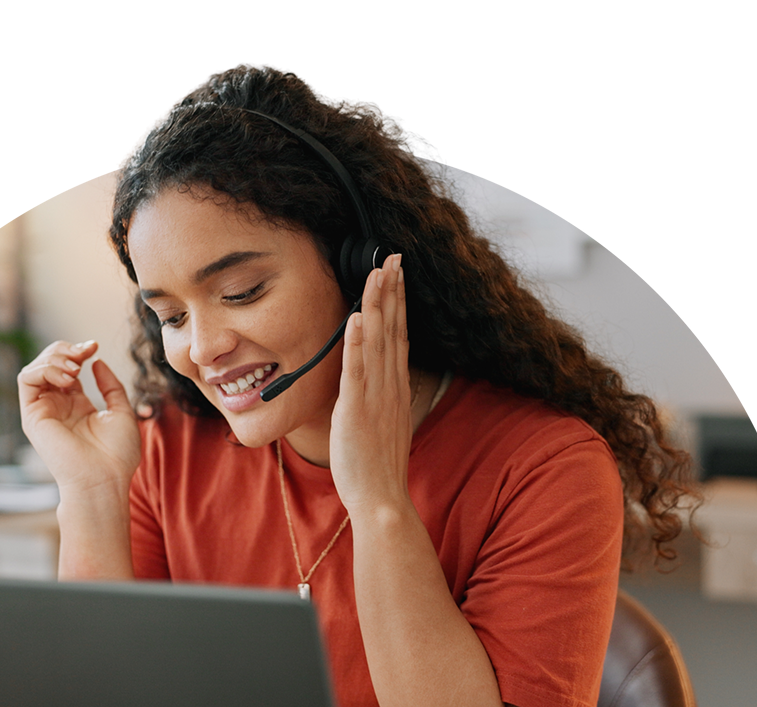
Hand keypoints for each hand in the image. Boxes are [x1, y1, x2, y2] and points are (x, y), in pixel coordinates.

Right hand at [17, 341, 140, 494]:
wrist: (104, 480)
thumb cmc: (117, 454)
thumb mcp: (121, 411)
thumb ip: (110, 386)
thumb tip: (97, 362)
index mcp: (77, 405)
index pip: (68, 368)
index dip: (78, 351)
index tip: (94, 346)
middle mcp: (57, 406)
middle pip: (49, 363)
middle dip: (64, 349)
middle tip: (83, 353)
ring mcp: (43, 410)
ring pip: (35, 368)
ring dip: (54, 357)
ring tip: (75, 368)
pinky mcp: (32, 416)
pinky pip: (26, 379)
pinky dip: (44, 368)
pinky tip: (66, 376)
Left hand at [330, 253, 413, 516]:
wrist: (382, 499)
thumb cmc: (378, 466)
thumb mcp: (387, 423)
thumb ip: (387, 397)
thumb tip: (390, 379)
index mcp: (395, 387)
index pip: (399, 334)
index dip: (398, 301)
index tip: (396, 272)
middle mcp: (390, 386)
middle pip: (393, 329)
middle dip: (392, 291)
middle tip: (392, 257)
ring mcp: (375, 397)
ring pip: (378, 342)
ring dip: (378, 306)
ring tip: (377, 274)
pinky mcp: (357, 410)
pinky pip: (357, 372)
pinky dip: (358, 344)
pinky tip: (358, 319)